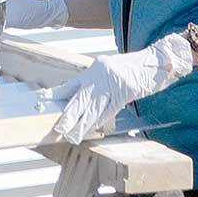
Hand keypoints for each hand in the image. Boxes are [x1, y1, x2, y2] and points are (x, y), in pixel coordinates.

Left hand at [49, 33, 193, 142]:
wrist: (155, 61)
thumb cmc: (132, 67)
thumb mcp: (108, 69)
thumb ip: (95, 82)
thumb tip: (80, 98)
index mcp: (94, 68)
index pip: (70, 84)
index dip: (55, 94)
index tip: (42, 101)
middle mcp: (100, 76)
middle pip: (80, 100)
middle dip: (68, 116)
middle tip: (59, 128)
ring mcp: (112, 84)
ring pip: (93, 109)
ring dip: (82, 124)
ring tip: (72, 135)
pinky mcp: (124, 93)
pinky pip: (108, 111)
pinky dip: (99, 121)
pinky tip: (91, 129)